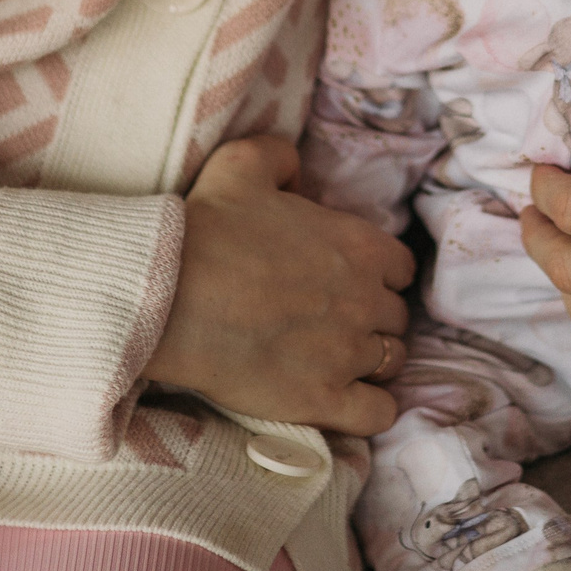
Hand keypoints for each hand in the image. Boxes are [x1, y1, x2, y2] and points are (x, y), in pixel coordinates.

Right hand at [144, 135, 414, 434]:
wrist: (170, 296)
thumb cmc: (206, 229)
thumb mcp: (242, 164)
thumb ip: (281, 156)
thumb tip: (297, 173)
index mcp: (358, 246)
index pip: (400, 267)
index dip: (379, 274)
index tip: (351, 281)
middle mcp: (365, 300)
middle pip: (396, 317)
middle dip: (373, 318)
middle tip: (335, 321)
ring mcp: (349, 353)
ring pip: (392, 362)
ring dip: (372, 361)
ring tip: (337, 360)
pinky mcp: (325, 400)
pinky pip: (378, 414)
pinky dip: (371, 409)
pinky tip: (347, 401)